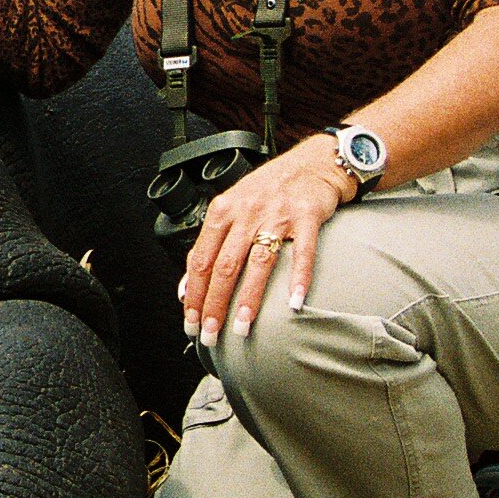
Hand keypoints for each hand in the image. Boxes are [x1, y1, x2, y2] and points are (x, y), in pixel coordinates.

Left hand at [181, 138, 358, 346]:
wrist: (311, 163)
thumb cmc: (269, 190)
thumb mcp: (231, 209)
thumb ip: (210, 246)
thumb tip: (186, 288)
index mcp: (223, 211)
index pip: (201, 259)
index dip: (194, 294)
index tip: (191, 321)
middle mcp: (247, 212)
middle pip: (225, 266)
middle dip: (215, 304)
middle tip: (211, 333)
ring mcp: (277, 215)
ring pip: (258, 262)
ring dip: (249, 298)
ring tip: (242, 326)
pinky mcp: (307, 217)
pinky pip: (302, 252)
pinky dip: (298, 278)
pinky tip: (294, 303)